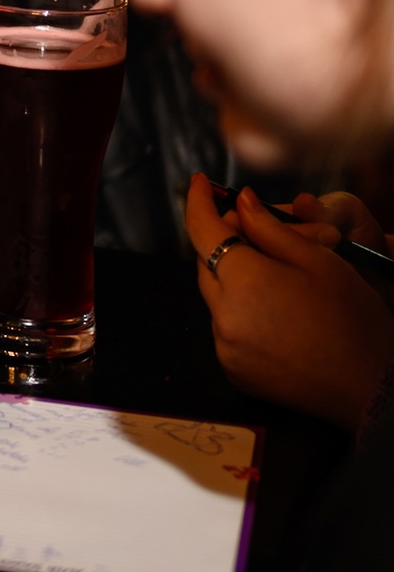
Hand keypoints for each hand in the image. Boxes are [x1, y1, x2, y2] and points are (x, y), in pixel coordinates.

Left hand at [186, 173, 393, 430]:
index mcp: (243, 282)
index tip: (201, 183)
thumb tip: (241, 202)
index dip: (199, 201)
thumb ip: (271, 227)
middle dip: (225, 241)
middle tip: (258, 229)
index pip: (202, 230)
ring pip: (217, 296)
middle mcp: (224, 317)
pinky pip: (226, 328)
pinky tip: (278, 310)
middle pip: (207, 263)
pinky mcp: (235, 372)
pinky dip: (241, 311)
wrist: (372, 388)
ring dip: (235, 278)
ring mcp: (226, 348)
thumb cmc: (354, 320)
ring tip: (279, 275)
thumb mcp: (319, 259)